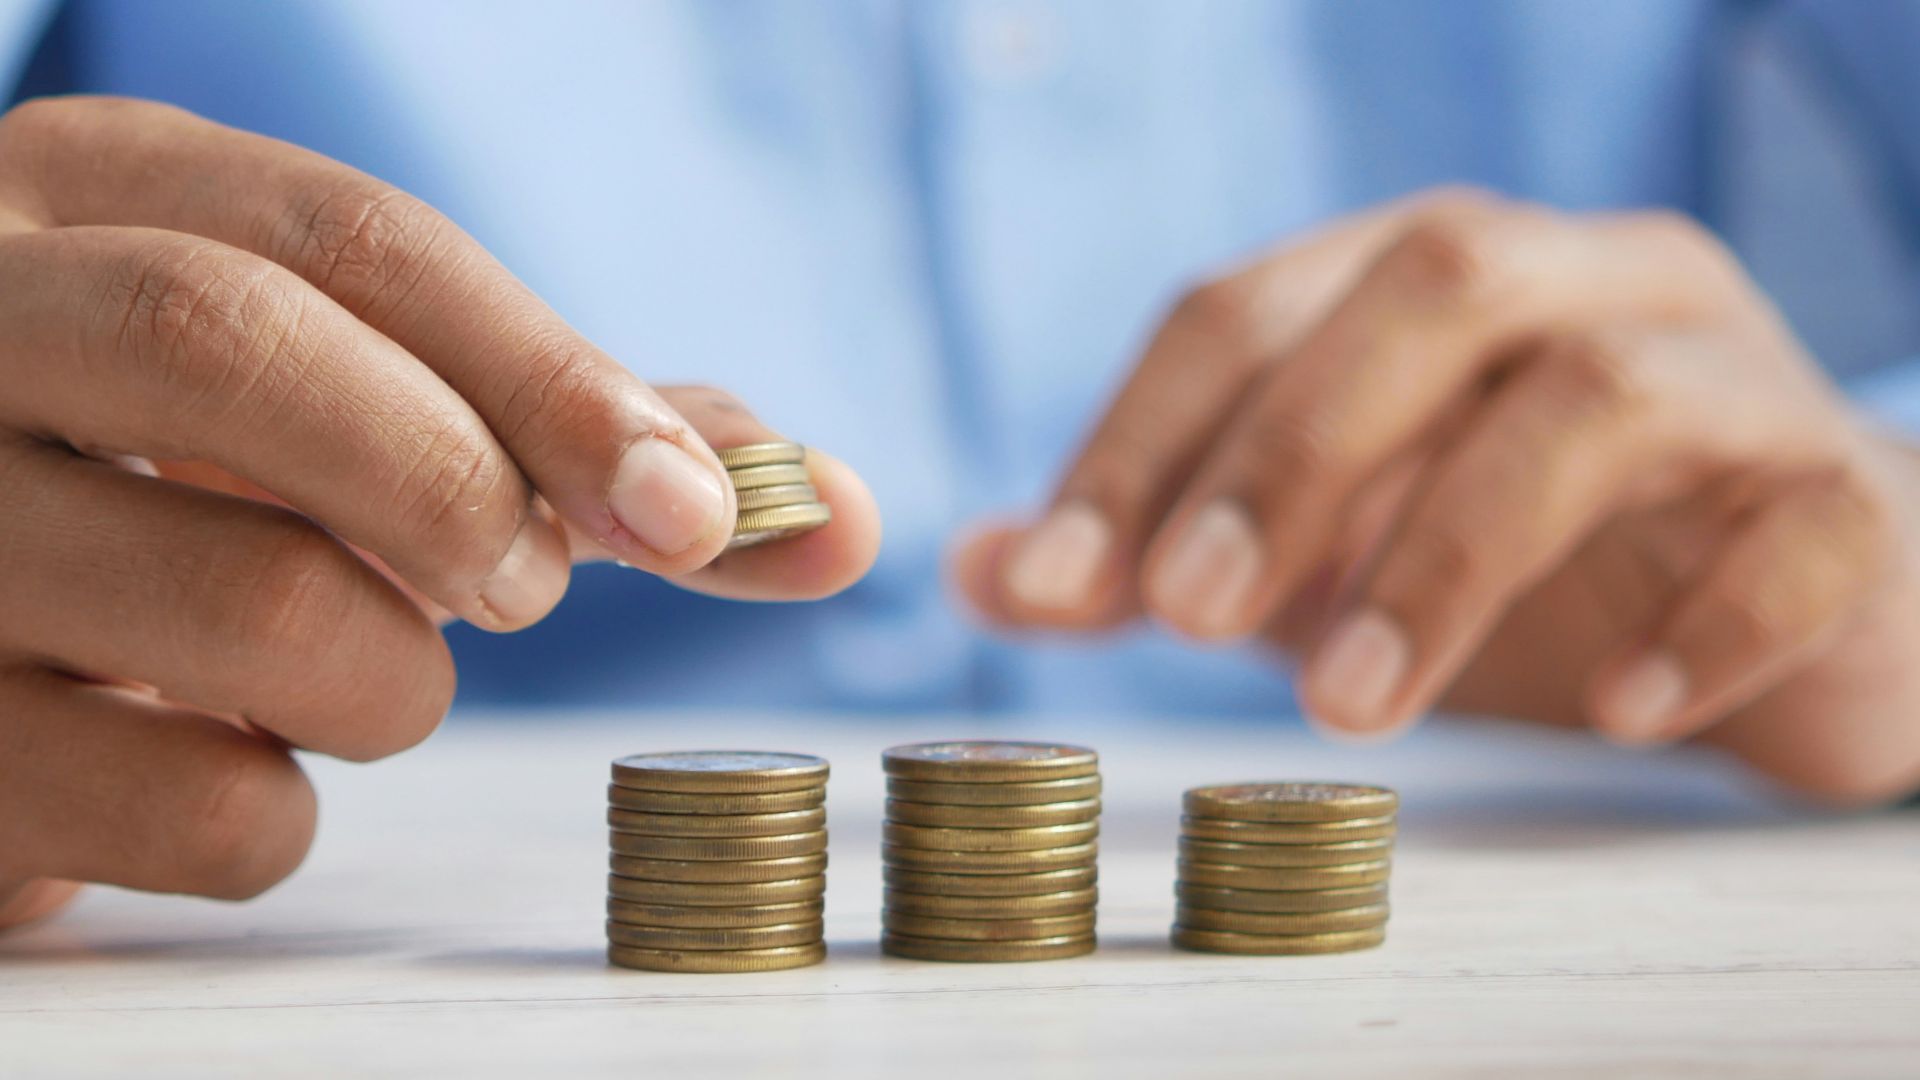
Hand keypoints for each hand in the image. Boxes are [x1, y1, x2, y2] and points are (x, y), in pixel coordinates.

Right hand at [0, 98, 880, 931]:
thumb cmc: (195, 486)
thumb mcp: (356, 404)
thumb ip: (580, 438)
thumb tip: (833, 512)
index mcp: (94, 201)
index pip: (355, 242)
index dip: (557, 379)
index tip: (699, 512)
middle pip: (236, 344)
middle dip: (453, 481)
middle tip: (522, 584)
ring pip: (242, 598)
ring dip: (389, 680)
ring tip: (351, 669)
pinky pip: (182, 806)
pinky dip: (274, 813)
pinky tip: (220, 758)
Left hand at [956, 188, 1919, 803]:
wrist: (1801, 601)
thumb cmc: (1536, 563)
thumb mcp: (1326, 554)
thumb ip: (1164, 551)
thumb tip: (980, 572)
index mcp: (1428, 281)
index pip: (1249, 305)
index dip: (1139, 438)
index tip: (1053, 584)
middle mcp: (1581, 284)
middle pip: (1430, 287)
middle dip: (1289, 452)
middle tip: (1188, 619)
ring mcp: (1730, 376)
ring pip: (1597, 397)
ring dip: (1449, 552)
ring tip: (1352, 708)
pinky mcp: (1846, 494)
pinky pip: (1795, 528)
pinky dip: (1699, 621)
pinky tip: (1614, 713)